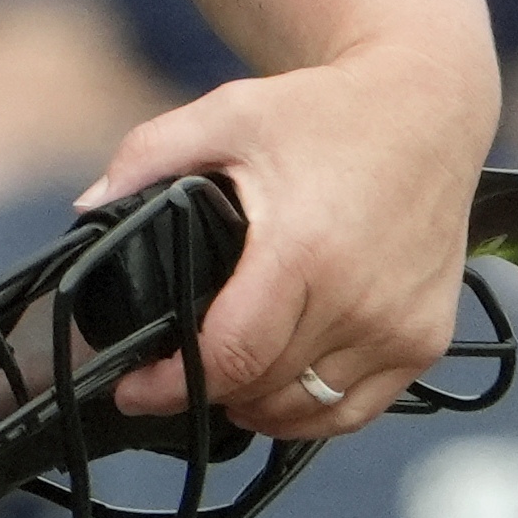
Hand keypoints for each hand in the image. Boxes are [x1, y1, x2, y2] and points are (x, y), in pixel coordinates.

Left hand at [75, 46, 489, 444]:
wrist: (427, 106)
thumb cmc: (327, 112)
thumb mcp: (229, 112)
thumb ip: (150, 155)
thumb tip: (90, 205)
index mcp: (304, 250)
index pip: (230, 356)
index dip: (172, 386)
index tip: (132, 390)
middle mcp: (359, 299)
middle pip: (262, 389)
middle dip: (204, 391)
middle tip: (170, 375)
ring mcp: (399, 326)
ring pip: (307, 411)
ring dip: (257, 406)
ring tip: (223, 379)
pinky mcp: (425, 339)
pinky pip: (357, 409)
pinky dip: (311, 410)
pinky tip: (279, 386)